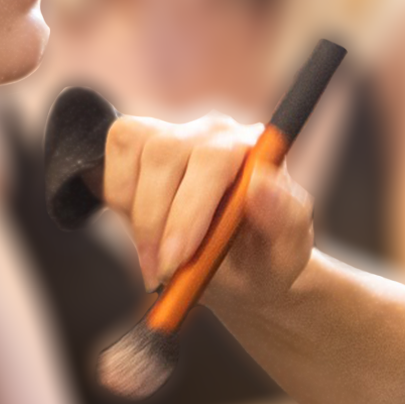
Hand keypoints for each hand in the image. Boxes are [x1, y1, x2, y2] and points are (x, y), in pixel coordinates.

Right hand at [102, 113, 315, 307]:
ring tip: (154, 259)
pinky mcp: (142, 141)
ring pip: (135, 149)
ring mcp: (176, 132)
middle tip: (161, 272)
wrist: (240, 269)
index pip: (214, 159)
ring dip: (135, 214)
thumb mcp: (288, 250)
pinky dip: (117, 195)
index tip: (177, 260)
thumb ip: (285, 216)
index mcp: (256, 149)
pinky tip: (142, 228)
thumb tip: (262, 183)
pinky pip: (116, 150)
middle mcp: (215, 132)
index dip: (188, 211)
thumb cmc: (266, 257)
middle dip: (155, 222)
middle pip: (166, 152)